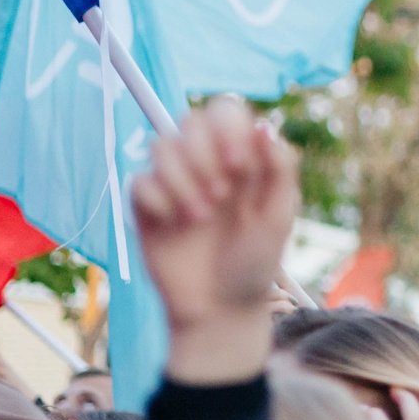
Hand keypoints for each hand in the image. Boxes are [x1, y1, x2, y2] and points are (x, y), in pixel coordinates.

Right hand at [130, 98, 300, 383]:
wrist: (219, 309)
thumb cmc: (255, 262)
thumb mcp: (279, 216)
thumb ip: (279, 168)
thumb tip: (265, 125)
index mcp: (241, 158)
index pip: (225, 110)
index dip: (227, 128)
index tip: (239, 167)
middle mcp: (205, 163)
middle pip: (189, 120)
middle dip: (204, 155)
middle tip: (222, 197)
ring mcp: (174, 183)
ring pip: (160, 145)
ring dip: (182, 178)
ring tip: (201, 218)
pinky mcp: (147, 206)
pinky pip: (139, 180)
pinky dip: (159, 199)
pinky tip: (176, 225)